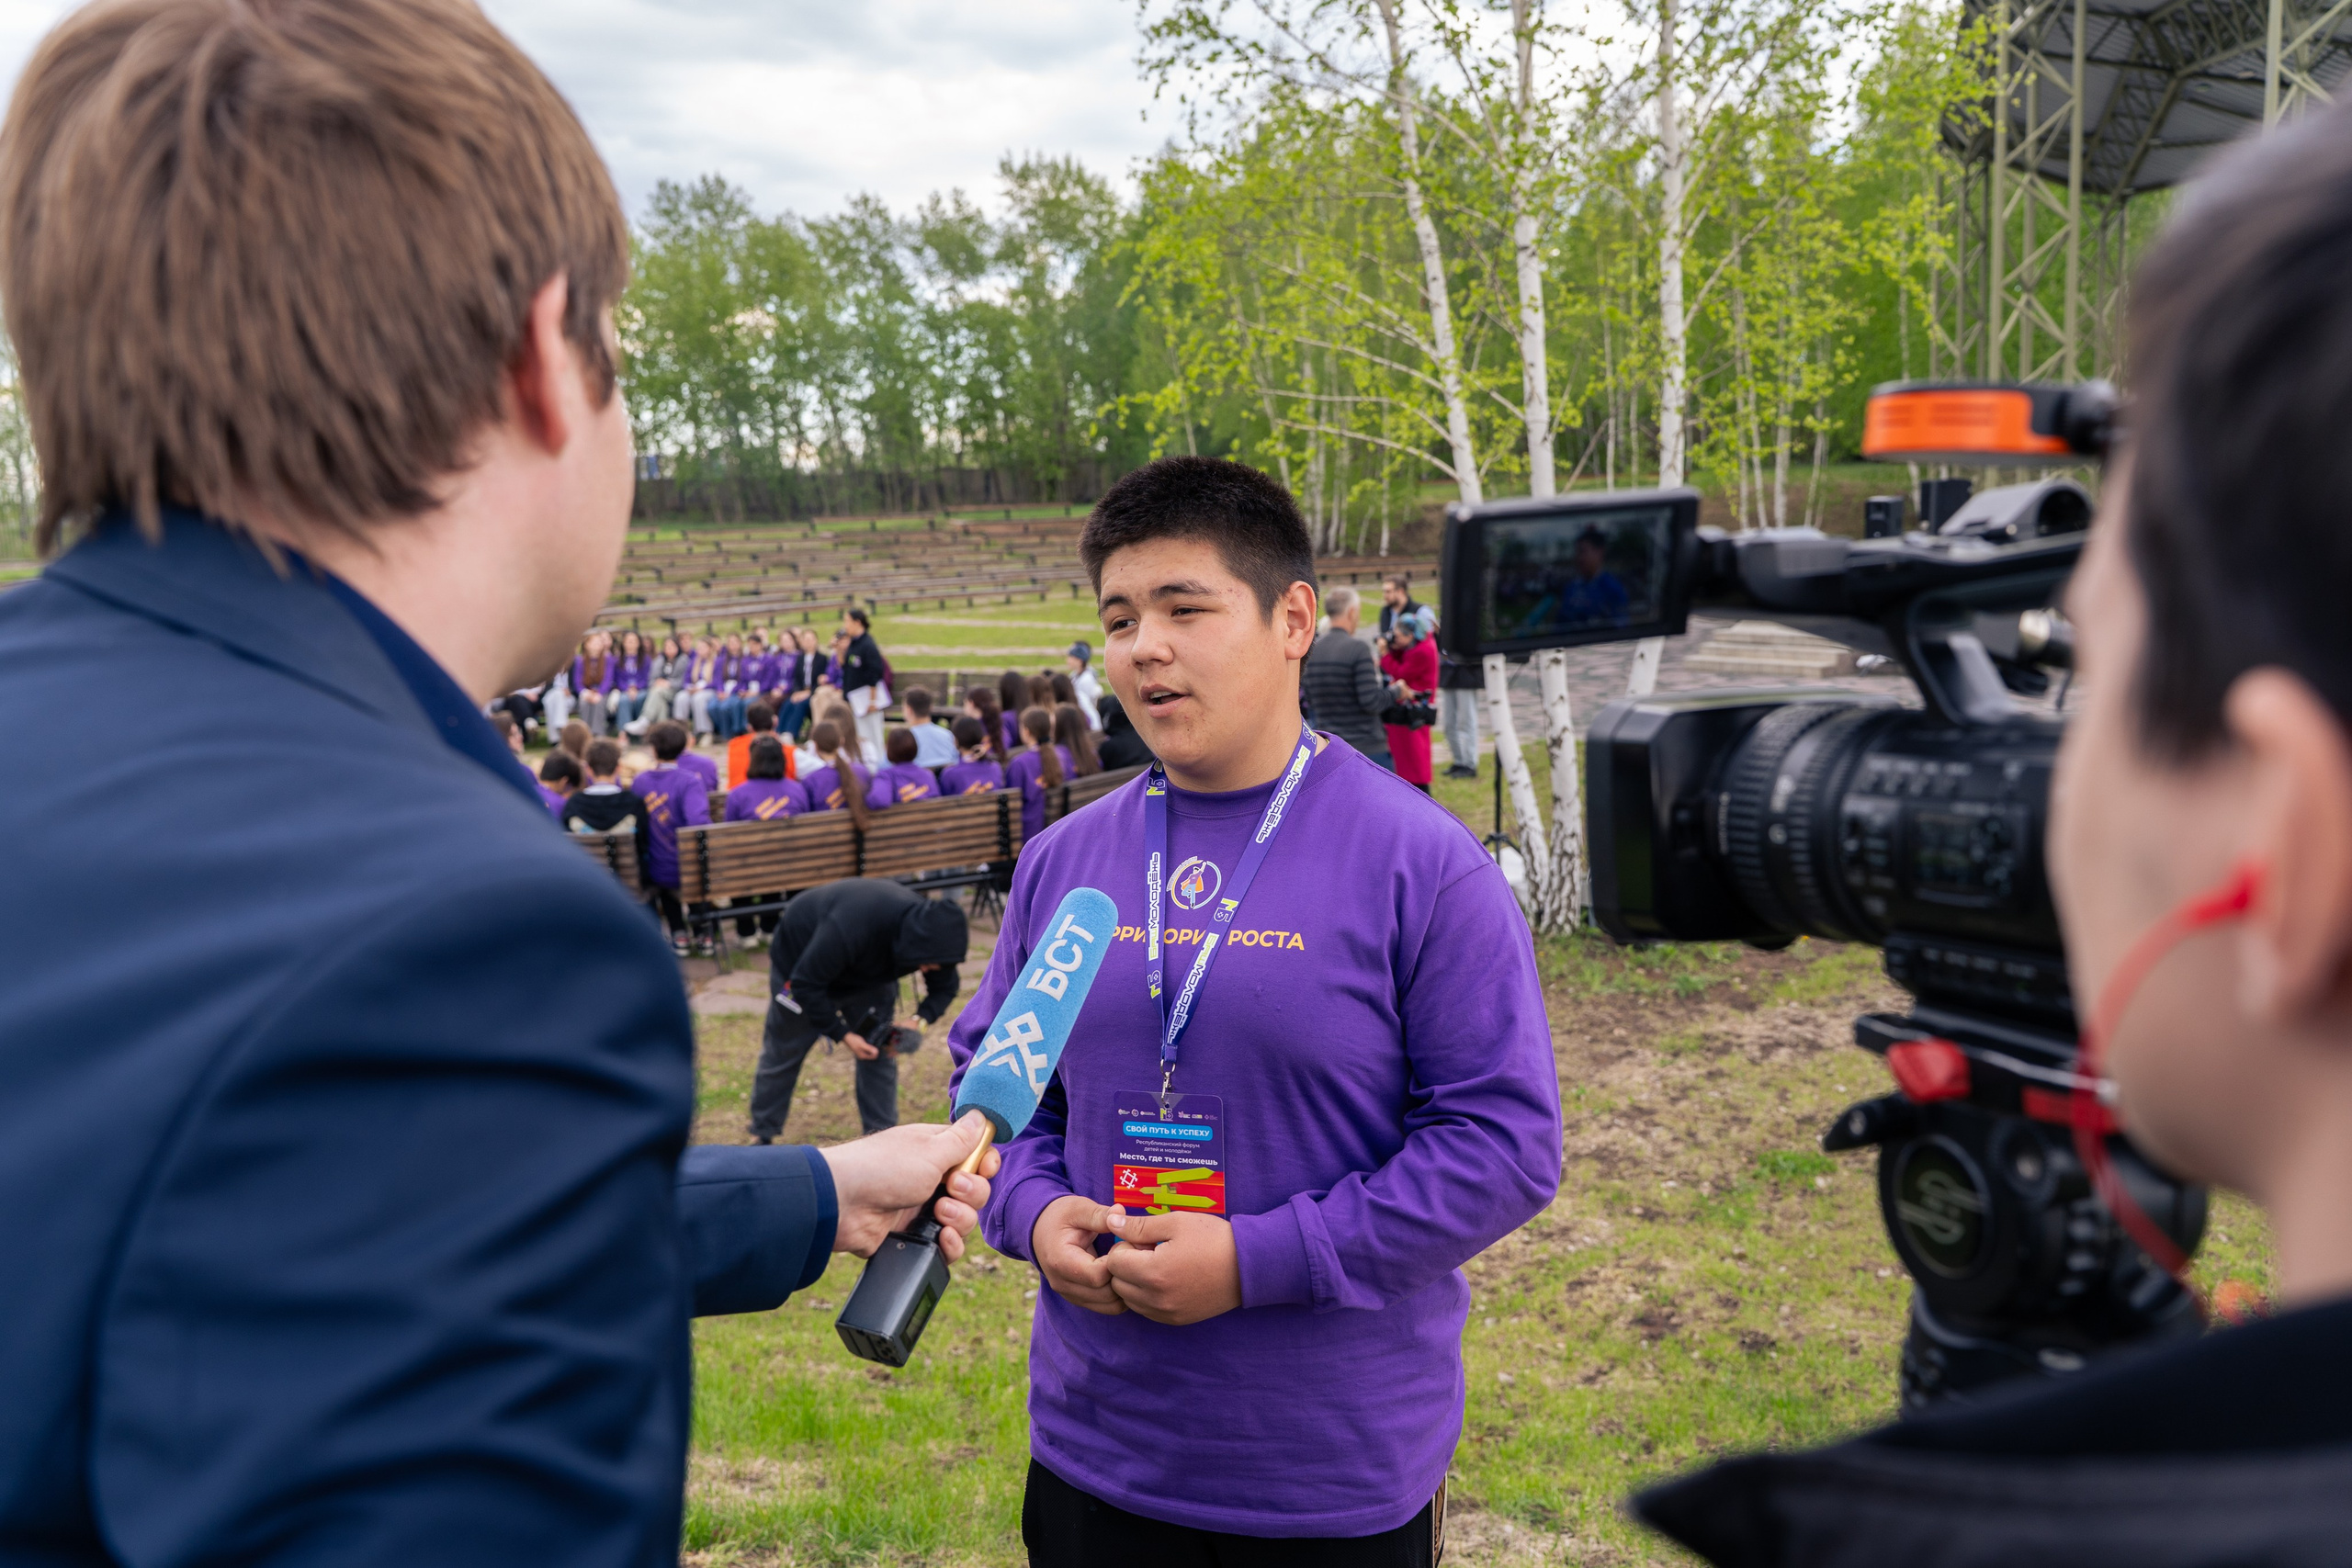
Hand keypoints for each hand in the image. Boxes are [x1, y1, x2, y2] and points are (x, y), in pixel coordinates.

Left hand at [821, 1112, 1000, 1260]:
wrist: (842, 1204)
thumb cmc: (882, 1168)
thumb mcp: (929, 1150)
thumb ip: (962, 1140)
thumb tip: (982, 1115)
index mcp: (937, 1151)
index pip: (976, 1156)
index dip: (985, 1164)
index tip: (983, 1167)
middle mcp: (933, 1179)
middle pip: (976, 1190)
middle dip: (972, 1192)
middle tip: (951, 1187)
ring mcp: (924, 1208)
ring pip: (966, 1220)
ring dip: (961, 1218)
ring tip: (939, 1212)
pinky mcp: (916, 1236)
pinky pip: (948, 1246)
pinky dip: (951, 1244)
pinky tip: (941, 1238)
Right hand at [843, 1031, 877, 1059]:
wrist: (847, 1037)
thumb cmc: (854, 1040)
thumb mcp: (863, 1045)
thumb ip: (870, 1049)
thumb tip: (877, 1052)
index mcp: (863, 1056)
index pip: (874, 1057)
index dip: (876, 1051)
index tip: (876, 1045)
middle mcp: (862, 1055)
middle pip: (872, 1054)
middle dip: (874, 1050)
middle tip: (873, 1043)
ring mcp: (861, 1052)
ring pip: (870, 1051)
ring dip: (872, 1048)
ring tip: (871, 1042)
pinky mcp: (861, 1049)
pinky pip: (868, 1049)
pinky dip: (869, 1046)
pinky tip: (868, 1042)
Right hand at [1032, 1195, 1125, 1315]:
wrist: (1040, 1229)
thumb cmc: (1060, 1216)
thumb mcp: (1079, 1209)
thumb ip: (1100, 1215)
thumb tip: (1121, 1212)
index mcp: (1061, 1261)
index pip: (1098, 1276)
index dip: (1117, 1263)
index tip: (1123, 1245)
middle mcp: (1063, 1284)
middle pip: (1106, 1295)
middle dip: (1123, 1276)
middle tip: (1129, 1255)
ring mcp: (1070, 1295)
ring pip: (1109, 1306)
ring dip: (1123, 1288)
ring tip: (1125, 1264)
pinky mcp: (1078, 1299)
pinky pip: (1106, 1307)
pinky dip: (1118, 1294)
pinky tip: (1119, 1273)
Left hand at [1101, 1210, 1241, 1325]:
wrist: (1248, 1266)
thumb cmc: (1212, 1238)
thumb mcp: (1175, 1222)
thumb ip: (1139, 1226)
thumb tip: (1110, 1223)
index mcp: (1154, 1272)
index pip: (1114, 1262)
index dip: (1124, 1245)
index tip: (1144, 1238)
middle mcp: (1156, 1299)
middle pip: (1117, 1283)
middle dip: (1126, 1265)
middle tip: (1150, 1250)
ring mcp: (1166, 1313)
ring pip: (1129, 1300)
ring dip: (1134, 1282)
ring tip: (1159, 1265)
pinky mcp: (1176, 1320)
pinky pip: (1146, 1311)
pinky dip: (1147, 1296)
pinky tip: (1167, 1279)